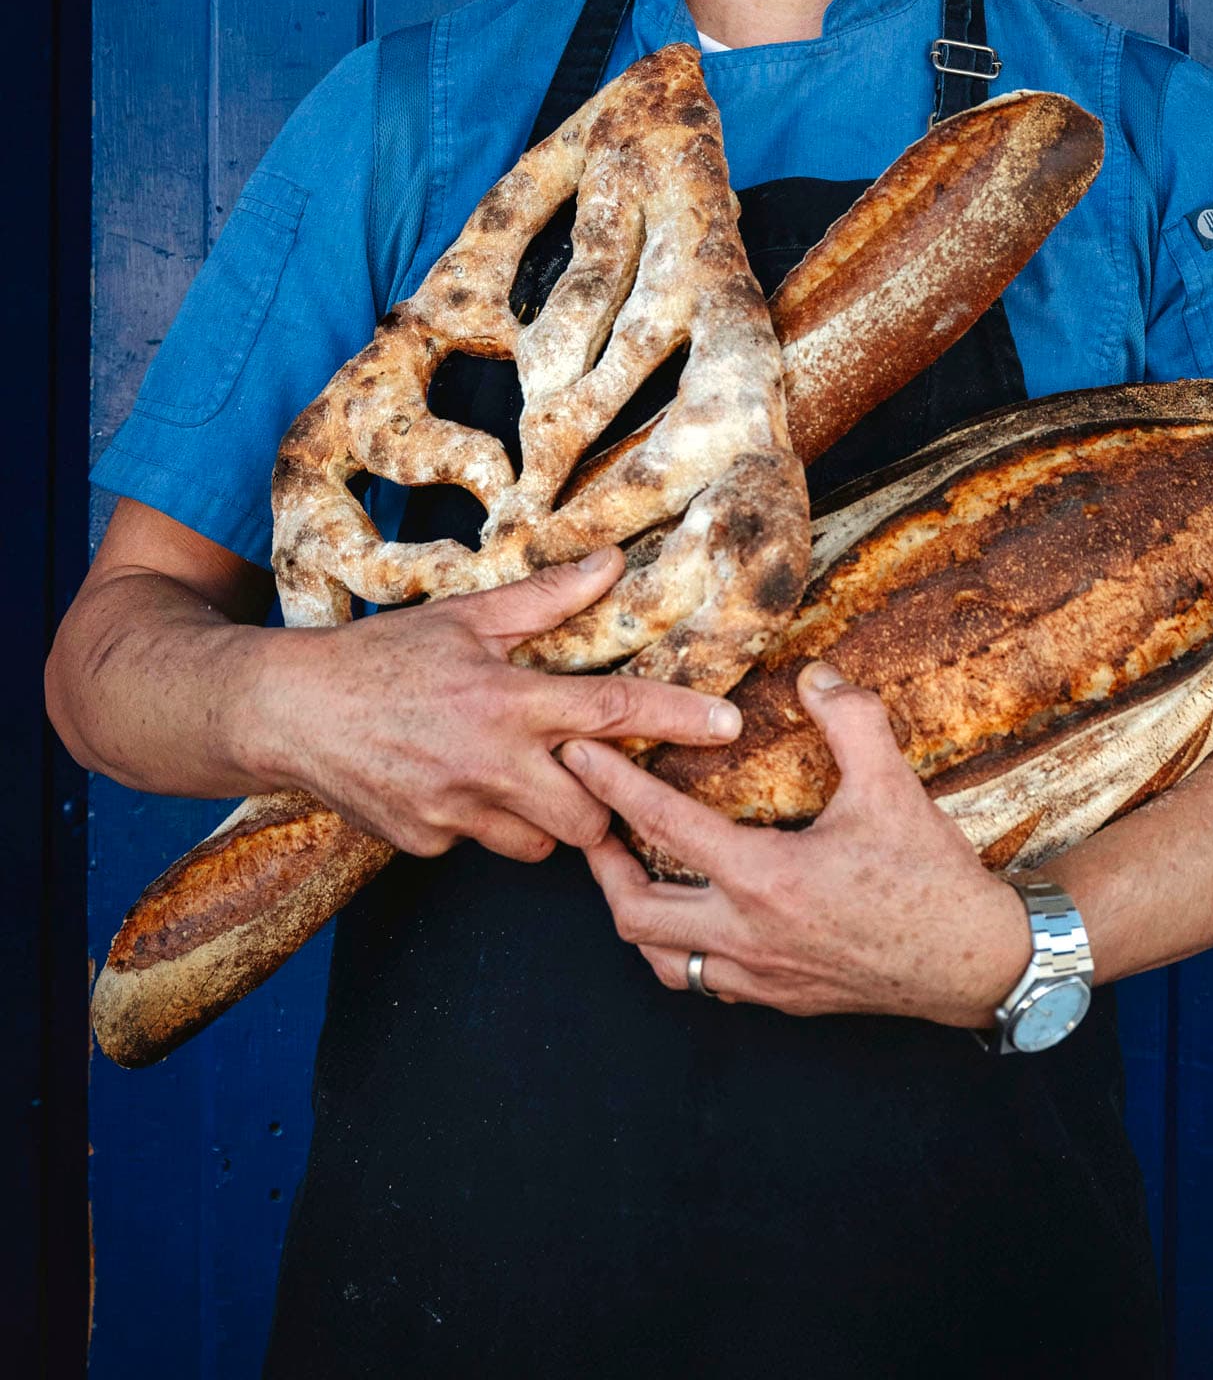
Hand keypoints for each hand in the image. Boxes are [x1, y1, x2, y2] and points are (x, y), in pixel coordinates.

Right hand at [251, 548, 744, 863]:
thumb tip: (609, 564)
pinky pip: (479, 846)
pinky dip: (480, 823)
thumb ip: (544, 600)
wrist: (286, 711)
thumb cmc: (379, 655)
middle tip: (584, 770)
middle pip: (590, 811)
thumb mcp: (463, 617)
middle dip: (602, 800)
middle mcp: (489, 763)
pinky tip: (451, 784)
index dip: (676, 719)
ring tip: (512, 774)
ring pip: (540, 844)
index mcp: (507, 700)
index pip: (612, 712)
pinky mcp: (425, 843)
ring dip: (543, 819)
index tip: (728, 724)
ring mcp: (455, 812)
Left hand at [561, 660, 1032, 1026]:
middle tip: (589, 824)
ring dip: (635, 916)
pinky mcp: (780, 999)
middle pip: (634, 912)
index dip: (609, 784)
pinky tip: (691, 918)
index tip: (575, 753)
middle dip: (599, 866)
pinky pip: (705, 982)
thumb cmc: (932, 876)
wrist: (976, 963)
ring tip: (627, 873)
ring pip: (662, 960)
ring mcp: (761, 975)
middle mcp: (748, 934)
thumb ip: (849, 719)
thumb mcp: (892, 784)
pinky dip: (680, 950)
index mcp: (764, 877)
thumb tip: (815, 673)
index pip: (662, 823)